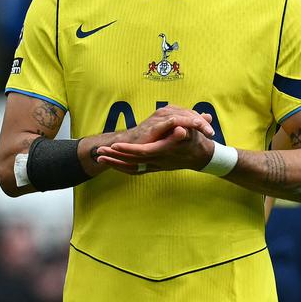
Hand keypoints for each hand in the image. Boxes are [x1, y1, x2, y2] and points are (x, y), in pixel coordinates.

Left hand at [97, 106, 215, 173]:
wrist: (201, 156)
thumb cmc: (196, 141)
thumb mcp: (193, 133)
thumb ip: (185, 132)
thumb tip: (180, 130)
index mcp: (164, 152)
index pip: (143, 152)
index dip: (128, 150)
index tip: (115, 145)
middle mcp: (158, 161)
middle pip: (132, 162)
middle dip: (115, 158)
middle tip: (99, 152)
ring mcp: (155, 166)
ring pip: (131, 168)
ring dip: (115, 163)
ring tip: (100, 159)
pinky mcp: (153, 167)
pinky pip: (135, 170)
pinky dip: (122, 168)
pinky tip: (112, 164)